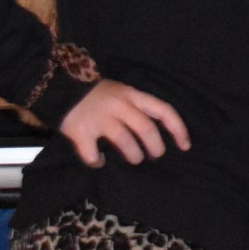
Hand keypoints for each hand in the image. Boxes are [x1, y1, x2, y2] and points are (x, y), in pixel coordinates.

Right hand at [59, 79, 189, 167]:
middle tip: (156, 155)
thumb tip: (157, 136)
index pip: (163, 110)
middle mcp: (119, 105)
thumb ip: (138, 108)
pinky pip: (92, 153)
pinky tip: (100, 162)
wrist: (63, 87)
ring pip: (124, 141)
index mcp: (133, 95)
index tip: (185, 146)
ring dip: (134, 155)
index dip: (178, 129)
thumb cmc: (99, 95)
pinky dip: (97, 162)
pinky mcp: (80, 131)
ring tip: (135, 159)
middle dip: (156, 146)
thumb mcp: (123, 93)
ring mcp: (99, 118)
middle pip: (146, 128)